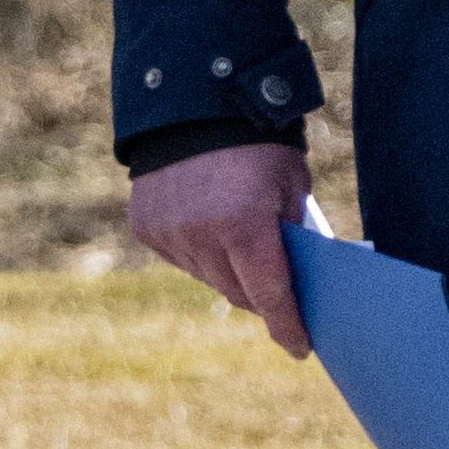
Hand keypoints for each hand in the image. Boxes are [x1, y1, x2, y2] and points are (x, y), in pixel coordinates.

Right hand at [128, 140, 314, 356]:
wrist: (196, 100)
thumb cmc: (259, 142)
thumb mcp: (290, 185)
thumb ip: (289, 233)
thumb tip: (293, 279)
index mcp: (244, 225)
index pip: (269, 294)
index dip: (287, 324)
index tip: (301, 347)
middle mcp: (201, 236)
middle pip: (237, 291)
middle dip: (261, 295)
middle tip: (281, 294)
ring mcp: (169, 235)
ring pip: (208, 278)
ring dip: (229, 272)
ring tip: (242, 243)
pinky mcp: (146, 228)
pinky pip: (182, 258)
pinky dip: (200, 252)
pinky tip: (210, 225)